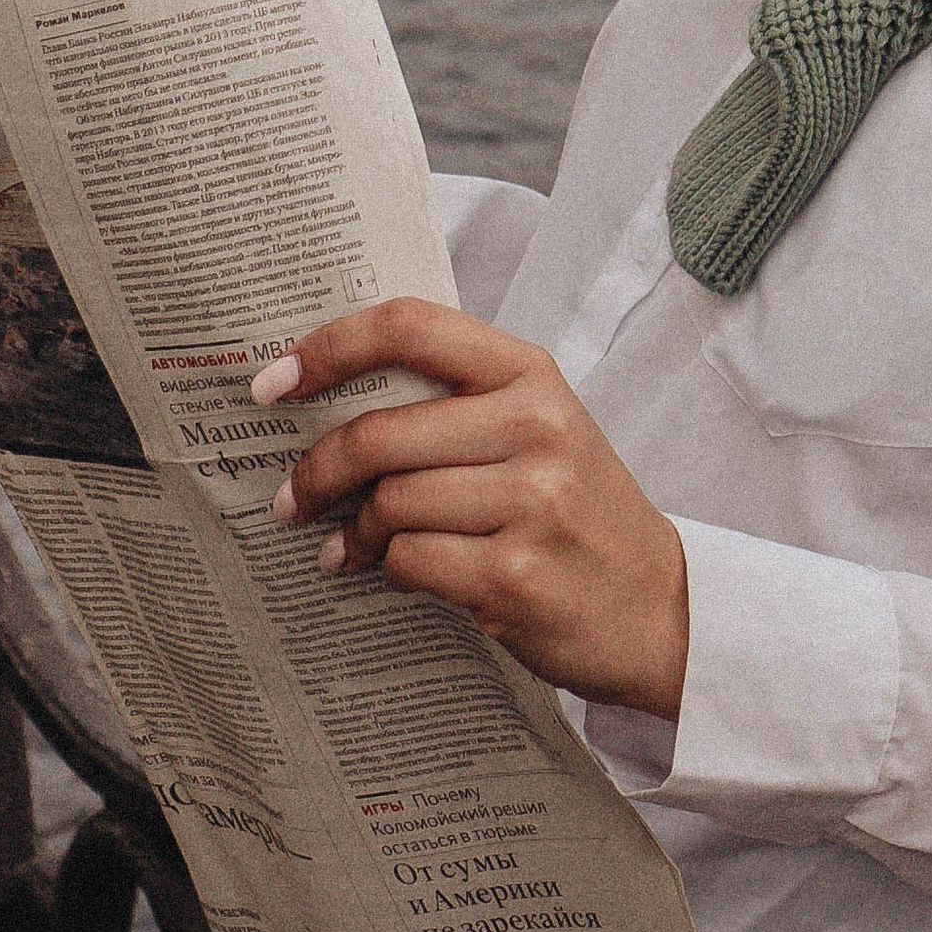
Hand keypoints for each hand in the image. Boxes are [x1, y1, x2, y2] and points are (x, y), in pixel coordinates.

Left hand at [255, 299, 689, 720]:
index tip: (274, 382)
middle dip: (318, 469)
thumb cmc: (577, 510)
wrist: (658, 604)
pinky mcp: (516, 573)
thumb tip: (329, 408)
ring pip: (390, 501)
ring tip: (346, 547)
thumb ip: (453, 404)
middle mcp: (535, 425)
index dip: (330, 347)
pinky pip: (410, 559)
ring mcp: (530, 501)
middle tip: (290, 497)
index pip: (411, 327)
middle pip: (382, 431)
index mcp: (530, 373)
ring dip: (354, 532)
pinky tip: (388, 573)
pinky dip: (386, 569)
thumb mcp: (534, 429)